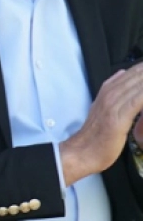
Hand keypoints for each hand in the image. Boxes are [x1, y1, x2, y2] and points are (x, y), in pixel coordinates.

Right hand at [62, 64, 142, 184]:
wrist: (82, 152)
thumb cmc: (95, 135)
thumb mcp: (101, 107)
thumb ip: (112, 91)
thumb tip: (122, 74)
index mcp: (106, 92)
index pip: (130, 73)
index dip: (141, 69)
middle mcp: (109, 95)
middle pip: (135, 77)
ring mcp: (113, 106)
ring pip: (137, 87)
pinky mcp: (118, 118)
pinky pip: (136, 102)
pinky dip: (142, 96)